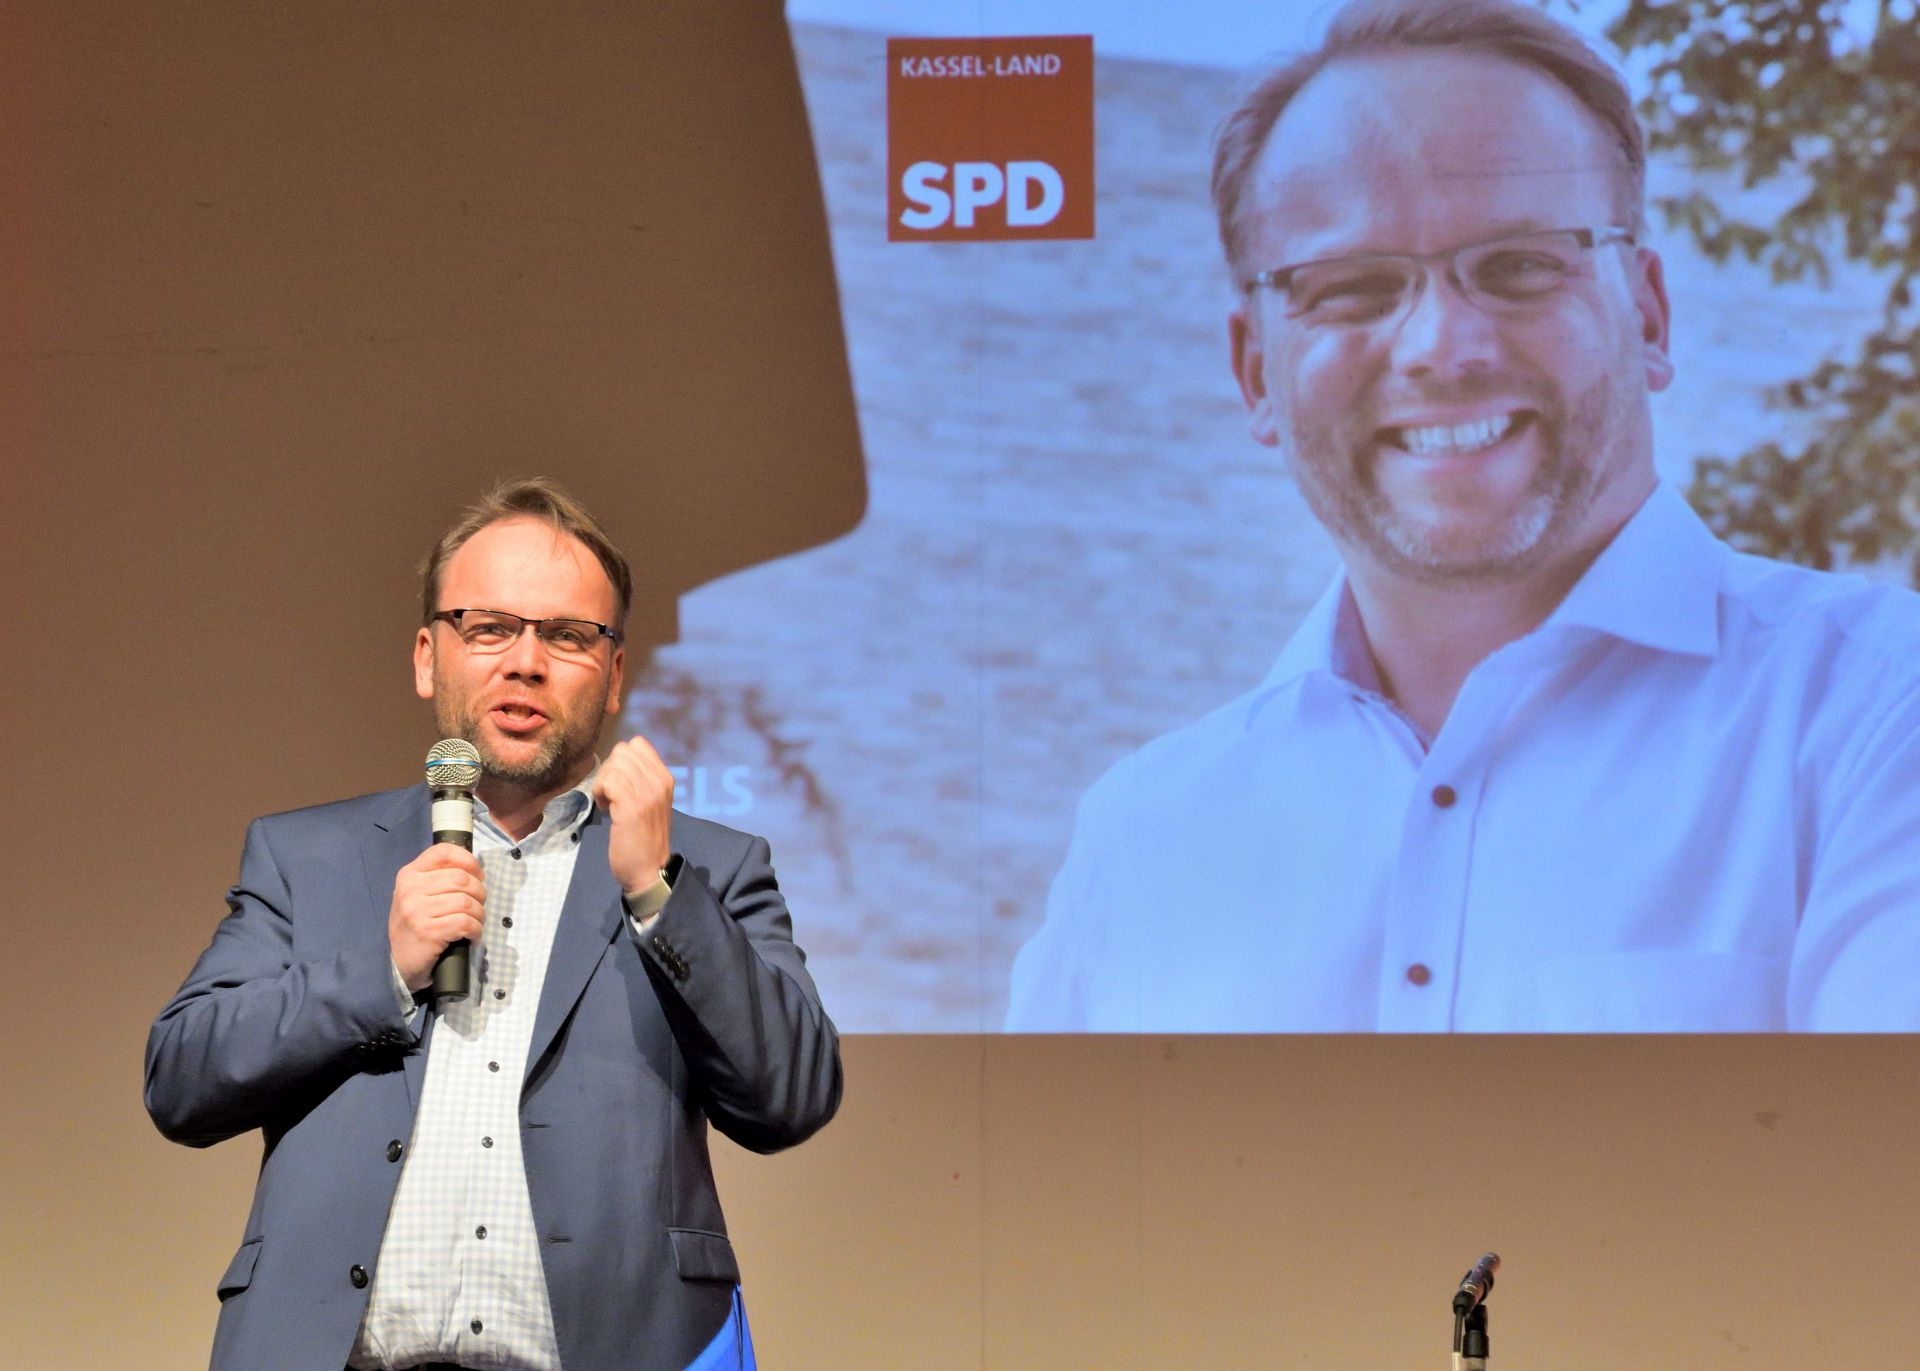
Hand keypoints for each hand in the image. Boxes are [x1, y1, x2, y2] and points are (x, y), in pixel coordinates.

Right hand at [389, 843, 485, 991]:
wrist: (398, 964)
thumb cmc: (414, 926)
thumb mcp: (418, 895)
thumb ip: (438, 878)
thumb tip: (474, 870)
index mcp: (409, 874)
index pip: (444, 852)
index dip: (469, 861)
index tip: (478, 875)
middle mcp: (410, 889)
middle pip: (461, 878)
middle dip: (479, 892)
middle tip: (478, 906)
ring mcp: (417, 911)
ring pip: (466, 902)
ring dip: (479, 914)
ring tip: (474, 922)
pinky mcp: (427, 932)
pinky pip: (465, 923)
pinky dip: (475, 929)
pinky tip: (471, 934)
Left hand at [595, 735, 674, 893]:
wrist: (649, 869)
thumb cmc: (645, 837)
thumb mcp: (651, 801)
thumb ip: (641, 778)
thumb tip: (619, 759)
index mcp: (665, 777)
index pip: (637, 744)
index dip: (621, 760)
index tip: (622, 783)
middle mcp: (659, 781)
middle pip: (622, 752)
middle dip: (610, 770)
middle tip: (613, 795)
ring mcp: (647, 793)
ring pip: (613, 765)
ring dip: (603, 784)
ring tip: (610, 804)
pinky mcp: (631, 807)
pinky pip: (608, 782)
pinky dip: (600, 794)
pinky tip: (606, 810)